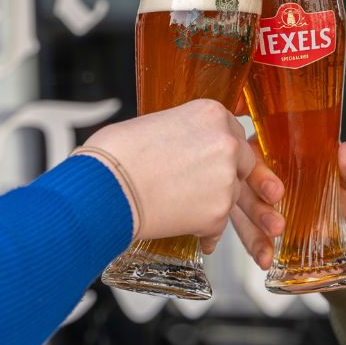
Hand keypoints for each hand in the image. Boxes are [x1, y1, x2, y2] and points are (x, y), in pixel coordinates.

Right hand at [80, 99, 254, 248]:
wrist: (103, 187)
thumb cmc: (117, 154)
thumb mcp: (157, 123)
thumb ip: (187, 132)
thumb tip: (189, 145)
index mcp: (212, 114)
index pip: (234, 133)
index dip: (221, 150)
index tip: (210, 160)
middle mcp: (226, 143)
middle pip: (242, 163)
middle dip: (224, 175)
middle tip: (197, 183)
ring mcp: (225, 180)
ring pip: (231, 194)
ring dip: (212, 201)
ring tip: (178, 203)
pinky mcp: (217, 213)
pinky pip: (219, 225)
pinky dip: (204, 230)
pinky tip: (187, 226)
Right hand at [233, 140, 345, 277]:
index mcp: (284, 150)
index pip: (257, 151)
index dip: (260, 172)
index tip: (276, 192)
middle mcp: (266, 173)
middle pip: (244, 184)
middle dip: (255, 206)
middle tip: (276, 225)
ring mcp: (259, 201)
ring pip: (241, 211)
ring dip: (253, 231)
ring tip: (269, 250)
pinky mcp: (259, 227)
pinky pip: (249, 236)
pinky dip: (255, 248)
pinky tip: (265, 259)